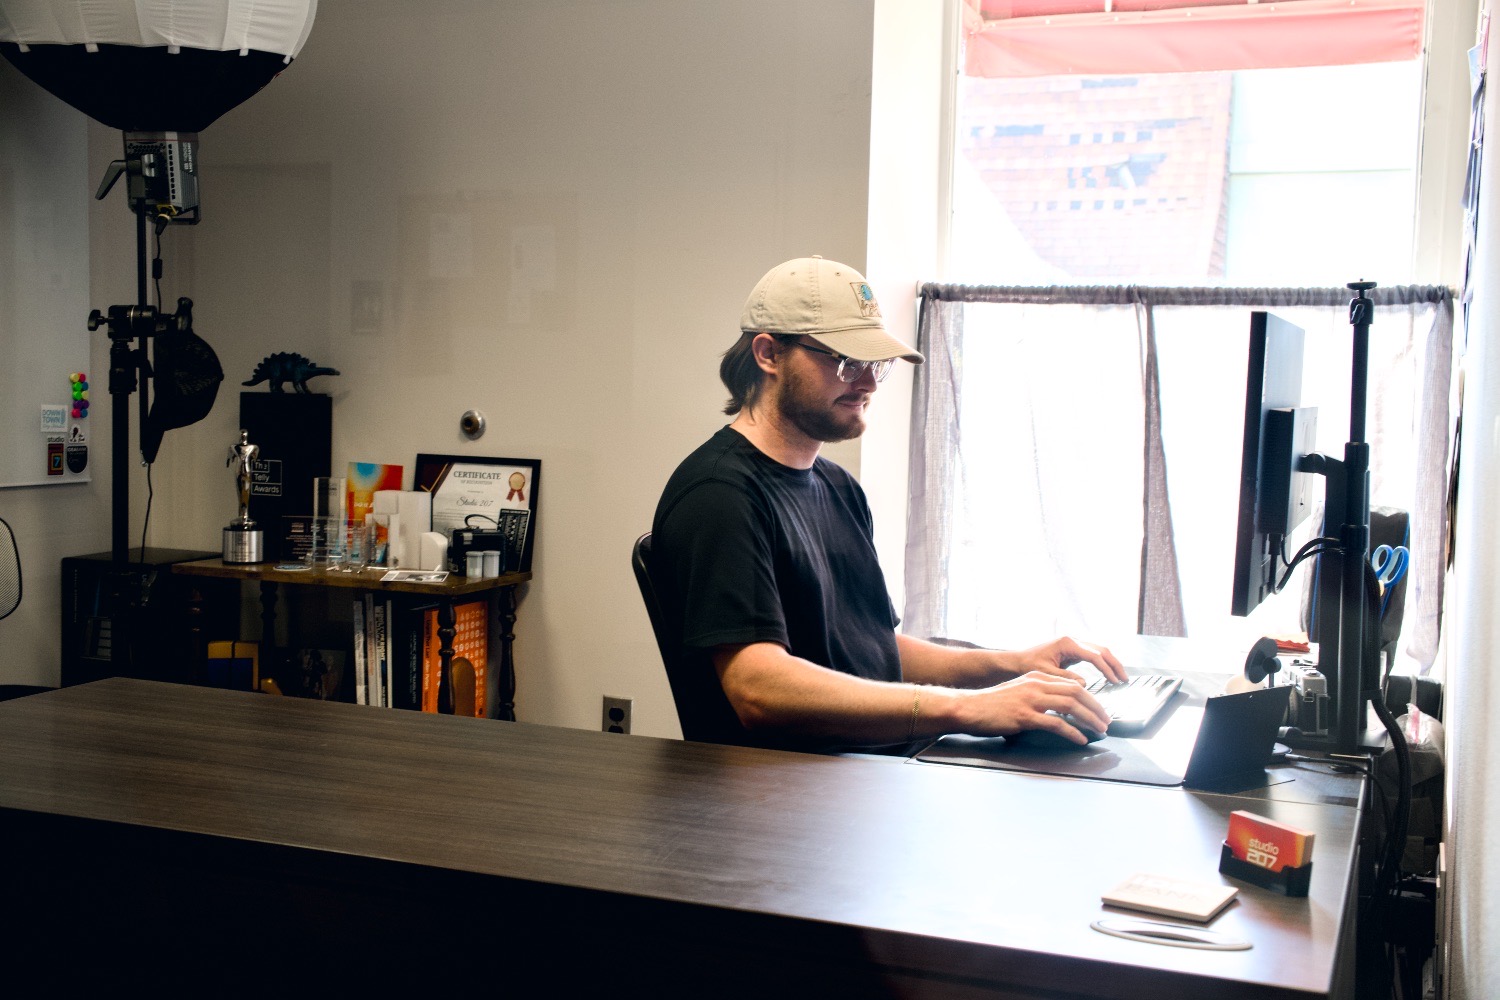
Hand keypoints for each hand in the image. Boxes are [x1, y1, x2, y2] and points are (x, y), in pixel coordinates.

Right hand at [956, 671, 1112, 744]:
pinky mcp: (1024, 716)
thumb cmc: (991, 704)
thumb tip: (1060, 709)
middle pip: (1077, 692)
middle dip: (1096, 707)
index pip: (1072, 684)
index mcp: (1036, 677)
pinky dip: (1072, 732)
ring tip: (1099, 730)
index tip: (1099, 709)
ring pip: (1071, 706)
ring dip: (1089, 719)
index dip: (1091, 697)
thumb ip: (1038, 695)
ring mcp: (1030, 700)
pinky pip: (1056, 724)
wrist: (968, 708)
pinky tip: (1080, 739)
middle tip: (1106, 721)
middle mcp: (1036, 684)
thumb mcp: (1018, 691)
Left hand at [1004, 636, 1126, 684]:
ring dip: (1110, 664)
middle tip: (1124, 680)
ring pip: (1099, 652)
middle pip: (1101, 650)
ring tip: (1120, 679)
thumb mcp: (1046, 674)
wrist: (1016, 661)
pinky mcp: (1072, 651)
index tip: (1115, 682)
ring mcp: (1073, 645)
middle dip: (1114, 665)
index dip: (1106, 669)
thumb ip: (1066, 679)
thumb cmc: (1027, 665)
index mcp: (1067, 643)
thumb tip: (1084, 684)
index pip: (1094, 656)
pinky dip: (1102, 665)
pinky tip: (1108, 676)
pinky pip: (1092, 656)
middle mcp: (1072, 641)